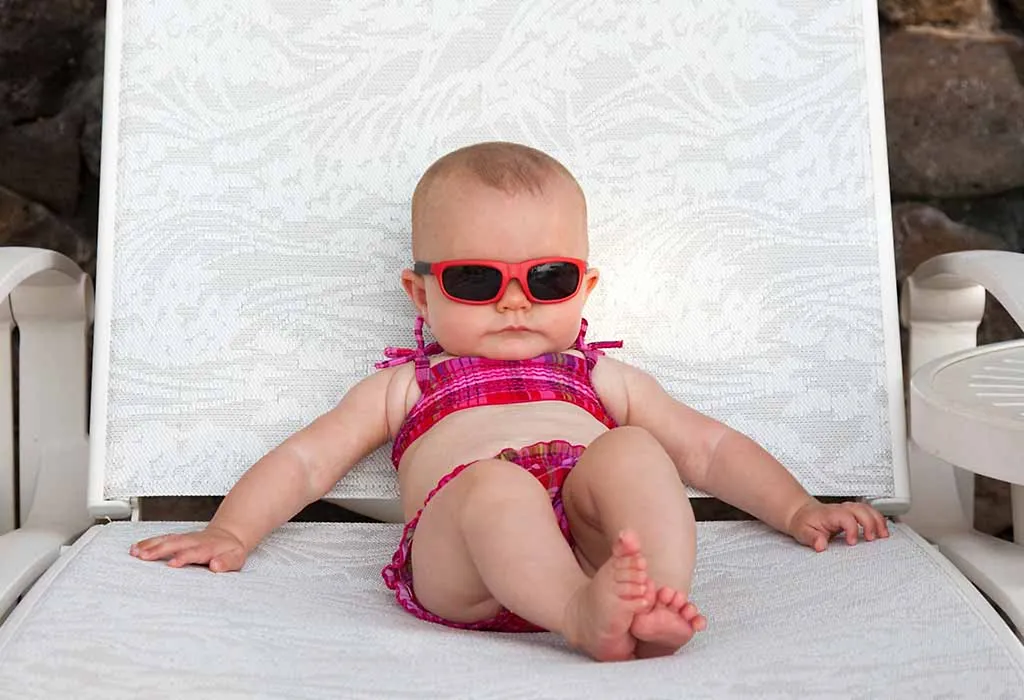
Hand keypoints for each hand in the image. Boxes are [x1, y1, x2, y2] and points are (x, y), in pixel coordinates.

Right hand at [129, 525, 248, 571]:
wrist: (228, 536)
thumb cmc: (230, 551)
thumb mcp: (235, 558)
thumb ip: (227, 562)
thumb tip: (216, 565)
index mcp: (208, 547)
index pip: (195, 552)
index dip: (184, 557)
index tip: (173, 563)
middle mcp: (194, 541)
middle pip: (175, 543)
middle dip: (159, 549)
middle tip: (144, 556)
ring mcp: (185, 538)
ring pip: (166, 540)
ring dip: (150, 545)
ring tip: (135, 552)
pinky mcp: (177, 539)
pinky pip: (162, 539)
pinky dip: (148, 543)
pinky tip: (135, 548)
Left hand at [786, 500, 889, 551]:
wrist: (801, 513)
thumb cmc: (804, 522)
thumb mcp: (802, 532)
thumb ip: (812, 538)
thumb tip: (821, 545)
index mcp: (830, 514)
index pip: (846, 518)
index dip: (851, 529)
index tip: (851, 542)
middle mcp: (841, 510)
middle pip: (860, 510)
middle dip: (870, 523)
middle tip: (871, 539)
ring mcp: (848, 510)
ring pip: (867, 509)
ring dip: (878, 521)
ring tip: (884, 535)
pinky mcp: (853, 513)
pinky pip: (869, 512)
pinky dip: (878, 520)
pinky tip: (882, 531)